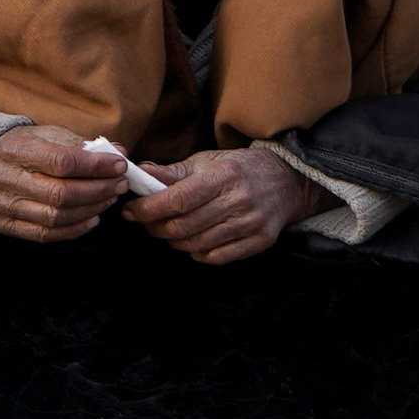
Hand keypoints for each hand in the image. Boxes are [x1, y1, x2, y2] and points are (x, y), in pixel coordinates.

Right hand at [0, 122, 130, 242]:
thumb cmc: (25, 147)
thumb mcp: (48, 134)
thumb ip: (82, 145)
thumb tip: (119, 153)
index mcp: (15, 149)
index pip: (61, 162)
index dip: (95, 166)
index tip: (119, 165)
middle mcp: (5, 178)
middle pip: (61, 194)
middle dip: (98, 190)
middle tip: (119, 184)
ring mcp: (2, 205)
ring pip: (56, 217)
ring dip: (91, 209)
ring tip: (109, 198)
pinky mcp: (4, 224)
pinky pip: (46, 234)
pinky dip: (75, 229)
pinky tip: (92, 218)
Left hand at [125, 142, 316, 266]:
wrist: (288, 181)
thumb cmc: (239, 169)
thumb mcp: (207, 162)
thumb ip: (173, 172)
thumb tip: (139, 173)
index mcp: (223, 176)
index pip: (178, 200)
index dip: (148, 208)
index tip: (131, 210)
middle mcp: (239, 200)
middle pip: (183, 226)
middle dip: (155, 227)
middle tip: (146, 221)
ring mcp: (251, 224)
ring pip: (197, 245)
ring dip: (174, 241)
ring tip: (169, 229)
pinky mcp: (260, 242)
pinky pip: (217, 257)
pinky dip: (197, 253)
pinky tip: (193, 241)